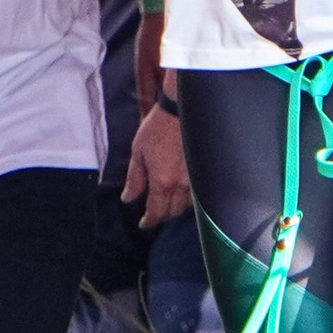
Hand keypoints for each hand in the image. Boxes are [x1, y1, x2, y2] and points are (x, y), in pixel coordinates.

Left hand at [122, 103, 192, 226]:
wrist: (182, 109)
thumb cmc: (158, 127)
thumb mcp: (138, 152)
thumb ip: (135, 178)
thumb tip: (128, 198)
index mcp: (163, 182)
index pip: (157, 212)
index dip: (149, 221)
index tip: (144, 224)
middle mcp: (181, 185)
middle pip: (174, 212)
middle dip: (163, 216)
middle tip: (153, 215)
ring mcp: (196, 178)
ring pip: (188, 205)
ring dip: (177, 208)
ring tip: (168, 204)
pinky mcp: (204, 170)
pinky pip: (197, 192)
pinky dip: (189, 198)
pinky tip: (183, 192)